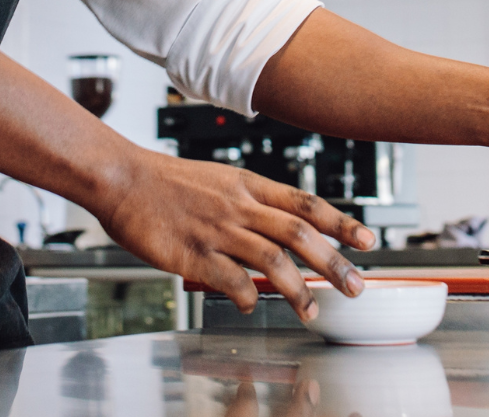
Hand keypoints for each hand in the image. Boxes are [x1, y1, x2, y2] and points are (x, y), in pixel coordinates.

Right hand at [88, 152, 376, 320]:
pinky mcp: (192, 253)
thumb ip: (248, 204)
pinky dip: (247, 295)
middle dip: (334, 263)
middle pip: (300, 234)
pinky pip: (230, 279)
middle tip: (355, 287)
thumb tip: (274, 231)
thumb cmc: (164, 182)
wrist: (121, 178)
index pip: (306, 203)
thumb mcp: (217, 180)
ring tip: (311, 310)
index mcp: (248, 185)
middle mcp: (239, 206)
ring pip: (272, 259)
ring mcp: (217, 230)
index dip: (341, 223)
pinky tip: (252, 305)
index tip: (367, 241)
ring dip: (298, 289)